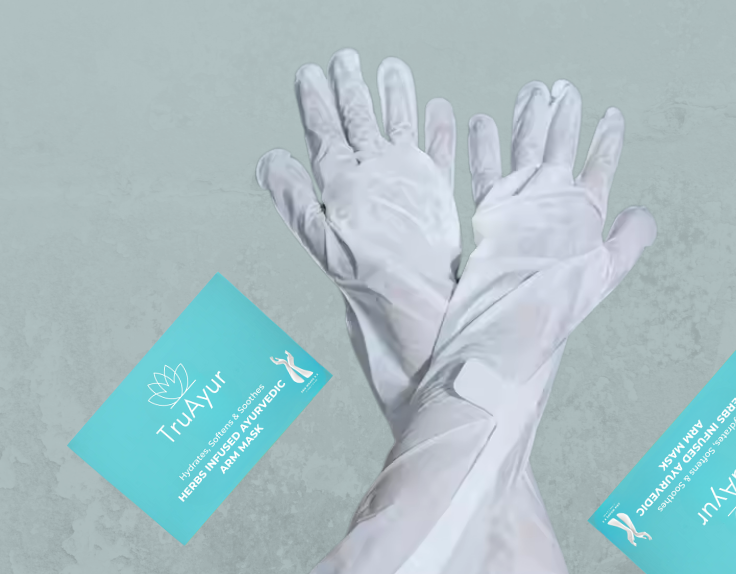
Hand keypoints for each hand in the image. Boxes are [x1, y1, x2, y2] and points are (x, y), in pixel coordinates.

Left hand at [256, 49, 459, 424]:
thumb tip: (267, 161)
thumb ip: (300, 206)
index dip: (315, 103)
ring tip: (392, 68)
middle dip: (353, 90)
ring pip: (401, 133)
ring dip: (397, 101)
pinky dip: (439, 133)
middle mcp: (374, 187)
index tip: (308, 72)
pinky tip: (438, 111)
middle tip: (345, 56)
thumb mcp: (332, 250)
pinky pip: (439, 158)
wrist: (430, 327)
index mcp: (344, 193)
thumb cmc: (381, 298)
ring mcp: (408, 192)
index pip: (325, 135)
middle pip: (361, 125)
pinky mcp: (438, 204)